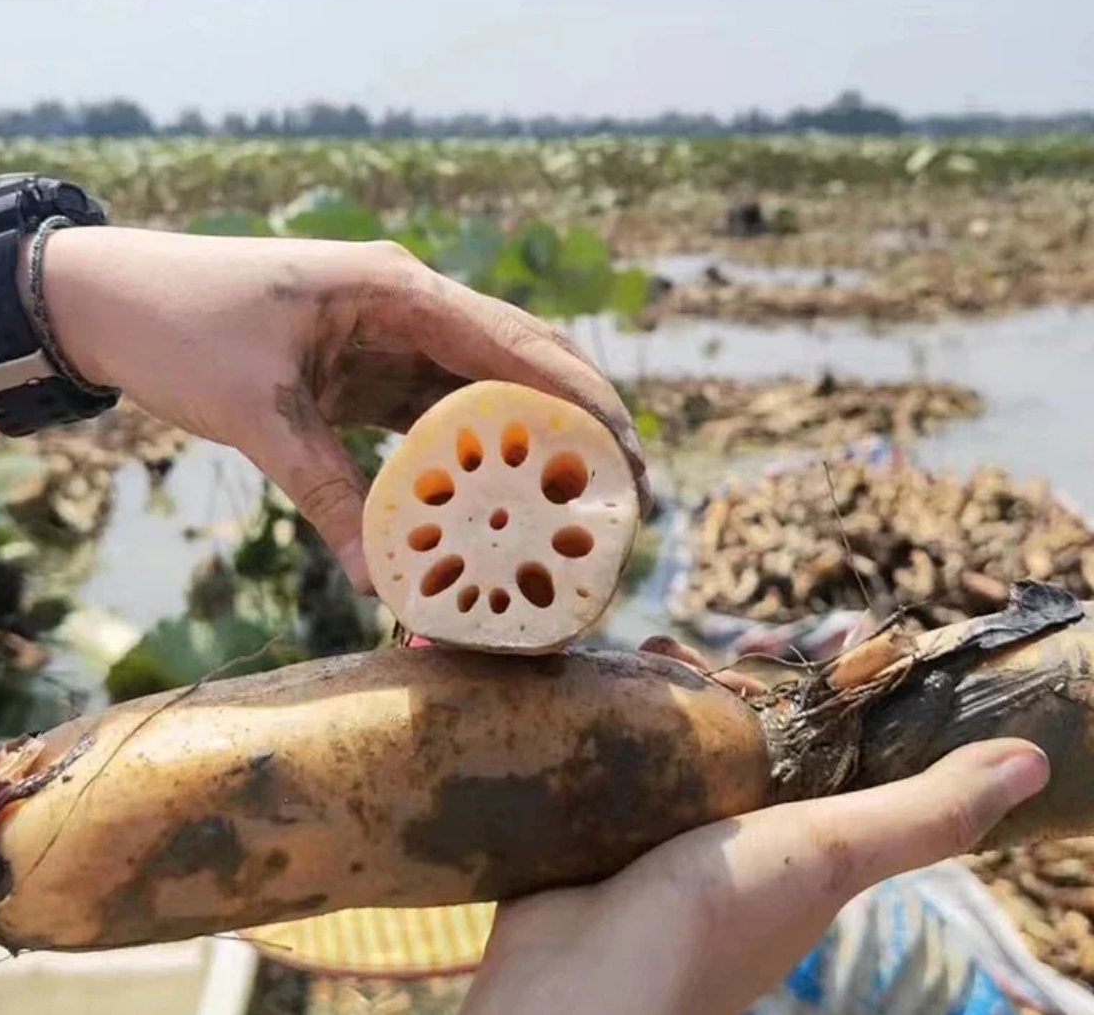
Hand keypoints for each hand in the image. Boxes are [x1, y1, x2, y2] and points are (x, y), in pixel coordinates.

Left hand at [24, 227, 648, 589]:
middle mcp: (410, 308)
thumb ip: (322, 490)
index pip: (517, 345)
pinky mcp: (366, 371)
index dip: (580, 400)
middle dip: (575, 424)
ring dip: (527, 444)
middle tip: (621, 492)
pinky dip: (467, 458)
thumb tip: (380, 581)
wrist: (107, 300)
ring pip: (483, 393)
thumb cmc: (179, 327)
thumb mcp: (257, 410)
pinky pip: (434, 416)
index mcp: (399, 291)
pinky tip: (492, 502)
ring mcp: (390, 339)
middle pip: (519, 364)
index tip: (628, 457)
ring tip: (573, 505)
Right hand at [460, 641, 1049, 1014]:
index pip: (820, 735)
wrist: (578, 986)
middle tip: (717, 638)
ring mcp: (657, 818)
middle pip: (740, 719)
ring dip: (666, 677)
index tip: (808, 632)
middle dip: (734, 666)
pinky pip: (608, 740)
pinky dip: (608, 701)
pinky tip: (598, 671)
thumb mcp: (827, 854)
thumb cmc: (713, 926)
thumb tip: (1033, 765)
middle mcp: (728, 823)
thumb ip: (922, 813)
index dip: (824, 679)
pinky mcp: (594, 813)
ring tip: (651, 646)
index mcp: (790, 832)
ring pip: (671, 724)